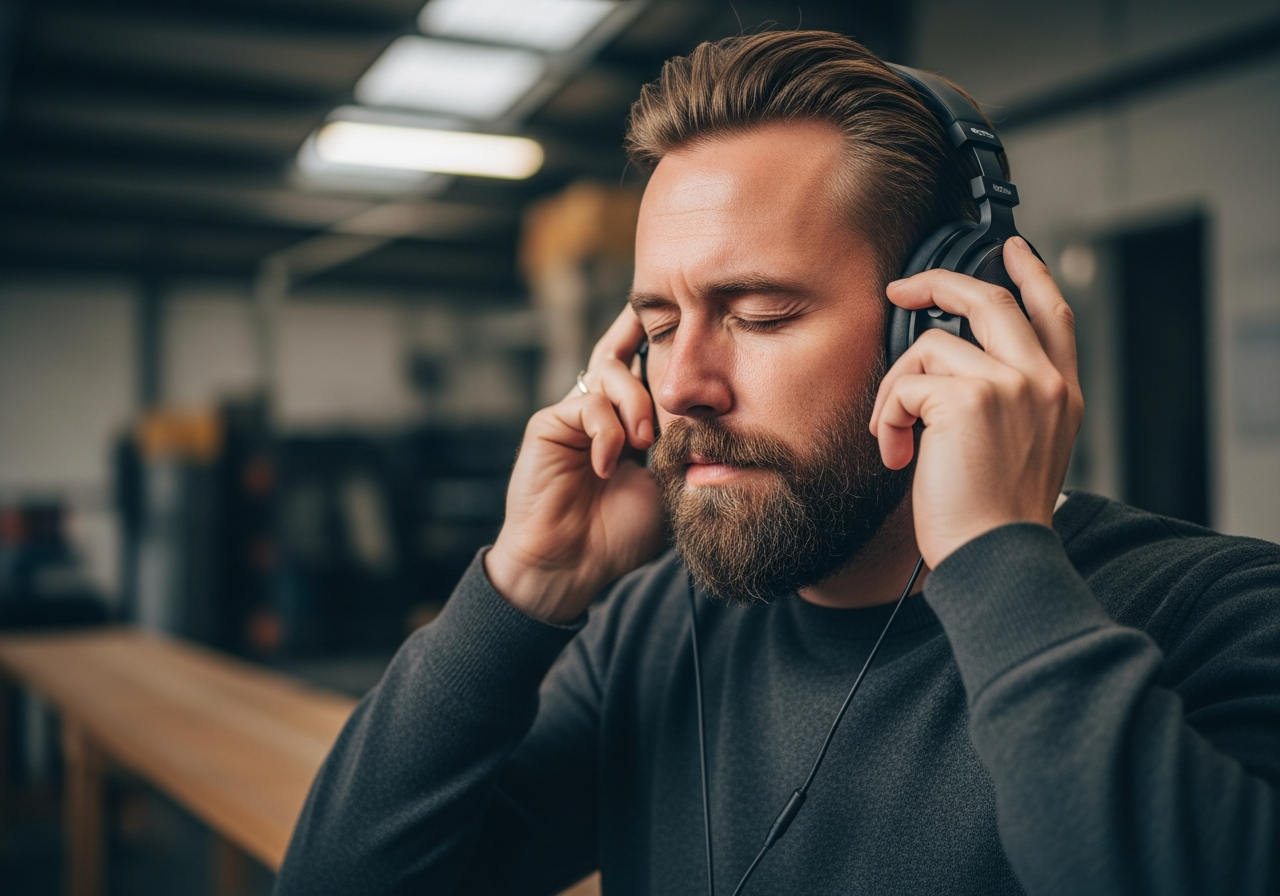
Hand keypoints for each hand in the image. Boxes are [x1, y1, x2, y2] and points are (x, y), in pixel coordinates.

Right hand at [486, 305, 663, 622]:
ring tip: (644, 440)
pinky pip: (587, 404)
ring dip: (635, 402)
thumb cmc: (619, 536)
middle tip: (677, 348)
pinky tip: (609, 465)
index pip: (644, 371)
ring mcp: (572, 416)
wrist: (572, 568)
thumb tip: (713, 415)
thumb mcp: (666, 487)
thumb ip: (680, 449)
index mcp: (626, 424)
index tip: (689, 315)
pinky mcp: (548, 425)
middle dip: (650, 341)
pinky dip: (606, 432)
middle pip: (623, 353)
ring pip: (610, 373)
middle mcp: (598, 412)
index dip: (662, 342)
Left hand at [869, 236, 1083, 567]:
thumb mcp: (1021, 448)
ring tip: (895, 437)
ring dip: (894, 390)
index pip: (1053, 314)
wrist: (997, 557)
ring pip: (930, 346)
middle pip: (991, 300)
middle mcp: (1044, 382)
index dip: (1032, 274)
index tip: (1014, 248)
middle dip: (938, 284)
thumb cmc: (995, 517)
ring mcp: (1012, 385)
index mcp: (1061, 394)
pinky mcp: (969, 399)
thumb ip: (1007, 401)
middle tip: (900, 289)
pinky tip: (896, 454)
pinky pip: (905, 385)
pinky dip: (886, 418)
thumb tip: (951, 366)